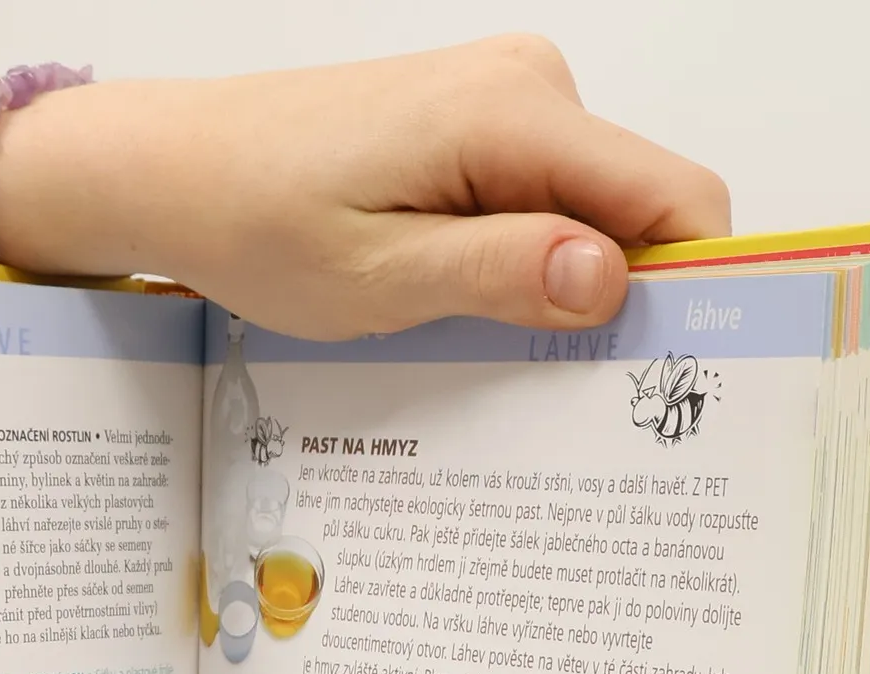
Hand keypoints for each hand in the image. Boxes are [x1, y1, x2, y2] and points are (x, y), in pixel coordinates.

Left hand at [0, 36, 730, 337]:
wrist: (178, 167)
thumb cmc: (256, 221)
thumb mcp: (379, 278)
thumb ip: (500, 274)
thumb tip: (611, 279)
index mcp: (514, 114)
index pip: (673, 198)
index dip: (691, 288)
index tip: (670, 374)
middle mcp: (528, 87)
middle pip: (639, 208)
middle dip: (620, 298)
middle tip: (565, 391)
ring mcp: (505, 99)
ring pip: (591, 209)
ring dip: (562, 285)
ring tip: (490, 346)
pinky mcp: (478, 123)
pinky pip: (543, 197)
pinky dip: (527, 258)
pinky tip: (470, 306)